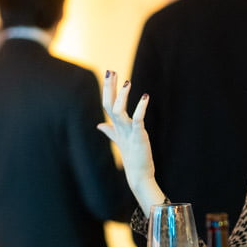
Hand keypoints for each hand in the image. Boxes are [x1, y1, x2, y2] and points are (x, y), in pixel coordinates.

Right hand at [97, 71, 163, 210]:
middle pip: (109, 104)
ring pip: (118, 111)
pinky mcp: (138, 136)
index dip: (108, 89)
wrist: (139, 175)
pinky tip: (145, 97)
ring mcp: (127, 132)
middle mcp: (119, 127)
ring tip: (127, 82)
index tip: (109, 73)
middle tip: (110, 71)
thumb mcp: (120, 141)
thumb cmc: (132, 158)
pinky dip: (140, 108)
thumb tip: (100, 125)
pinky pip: (137, 120)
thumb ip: (111, 131)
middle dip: (109, 87)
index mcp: (116, 126)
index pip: (107, 104)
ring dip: (122, 96)